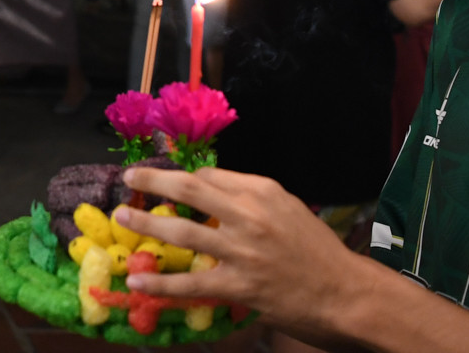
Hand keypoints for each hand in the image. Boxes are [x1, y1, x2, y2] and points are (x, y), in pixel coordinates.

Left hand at [112, 165, 376, 341]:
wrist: (346, 292)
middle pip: (189, 190)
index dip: (182, 178)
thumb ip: (251, 198)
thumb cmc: (317, 250)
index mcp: (262, 191)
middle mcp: (249, 215)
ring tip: (122, 217)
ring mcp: (242, 251)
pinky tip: (137, 281)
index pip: (210, 177)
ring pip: (182, 232)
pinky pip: (191, 283)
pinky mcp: (239, 286)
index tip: (164, 180)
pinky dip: (160, 283)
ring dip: (146, 224)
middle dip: (153, 181)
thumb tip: (210, 189)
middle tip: (129, 178)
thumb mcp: (288, 208)